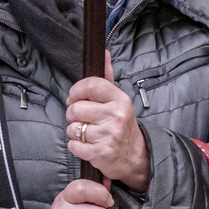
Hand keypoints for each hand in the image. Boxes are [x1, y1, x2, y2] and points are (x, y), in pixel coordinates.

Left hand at [66, 52, 150, 190]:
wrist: (136, 157)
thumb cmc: (122, 124)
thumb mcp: (118, 100)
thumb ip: (107, 77)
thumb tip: (103, 51)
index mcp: (120, 99)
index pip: (90, 85)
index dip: (76, 91)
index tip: (75, 97)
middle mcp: (115, 116)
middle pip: (75, 108)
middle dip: (74, 115)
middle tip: (84, 119)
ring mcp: (108, 135)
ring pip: (72, 128)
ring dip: (75, 131)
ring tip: (88, 133)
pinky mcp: (100, 153)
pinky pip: (73, 145)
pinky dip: (76, 146)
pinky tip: (88, 145)